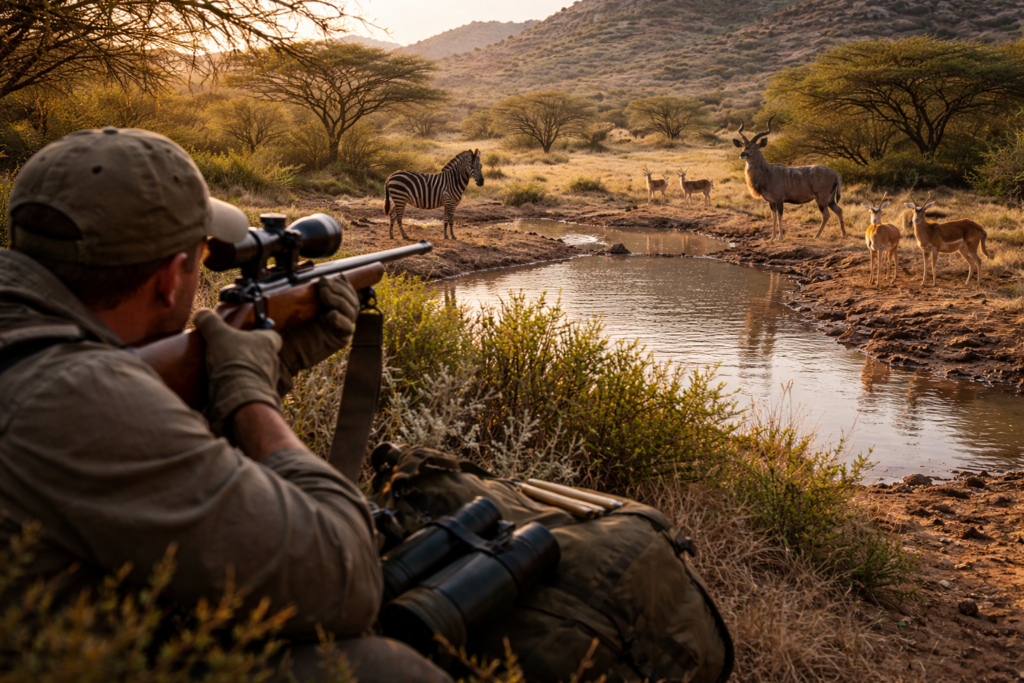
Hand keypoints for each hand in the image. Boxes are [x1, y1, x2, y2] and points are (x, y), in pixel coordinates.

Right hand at [193, 309, 282, 436]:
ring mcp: (269, 380)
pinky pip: (251, 388)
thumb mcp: (218, 335)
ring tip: (223, 372)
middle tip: (227, 354)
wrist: (241, 398)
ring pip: (256, 372)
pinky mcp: (261, 396)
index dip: (257, 334)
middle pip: (261, 354)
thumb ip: (210, 321)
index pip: (270, 335)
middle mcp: (274, 361)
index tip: (242, 335)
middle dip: (246, 354)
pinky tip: (225, 388)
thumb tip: (202, 313)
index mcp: (269, 343)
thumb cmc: (234, 361)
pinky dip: (240, 388)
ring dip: (243, 372)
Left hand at [277, 276, 359, 393]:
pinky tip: (330, 315)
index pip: (348, 292)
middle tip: (323, 285)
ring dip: (339, 300)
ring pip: (352, 311)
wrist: (283, 350)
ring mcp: (340, 329)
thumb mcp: (301, 305)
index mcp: (333, 307)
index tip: (325, 278)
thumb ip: (313, 293)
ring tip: (324, 295)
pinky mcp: (339, 341)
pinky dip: (340, 319)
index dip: (341, 284)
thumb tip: (324, 277)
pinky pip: (347, 328)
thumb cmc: (289, 328)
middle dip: (340, 289)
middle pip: (352, 300)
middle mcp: (340, 317)